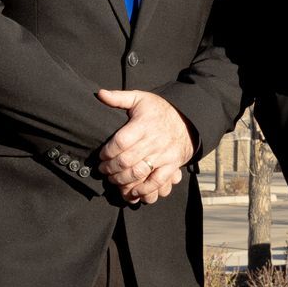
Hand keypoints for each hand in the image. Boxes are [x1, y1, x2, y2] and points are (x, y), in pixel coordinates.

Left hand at [96, 88, 194, 202]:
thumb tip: (100, 94)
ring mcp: (163, 154)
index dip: (107, 152)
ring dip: (122, 180)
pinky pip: (157, 181)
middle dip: (110, 168)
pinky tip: (133, 192)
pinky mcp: (172, 165)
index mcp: (143, 124)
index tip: (101, 156)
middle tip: (103, 170)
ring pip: (138, 172)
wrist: (188, 120)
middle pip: (126, 160)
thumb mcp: (140, 98)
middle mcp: (153, 140)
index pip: (120, 141)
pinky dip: (144, 190)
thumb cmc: (159, 110)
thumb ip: (119, 97)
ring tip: (113, 179)